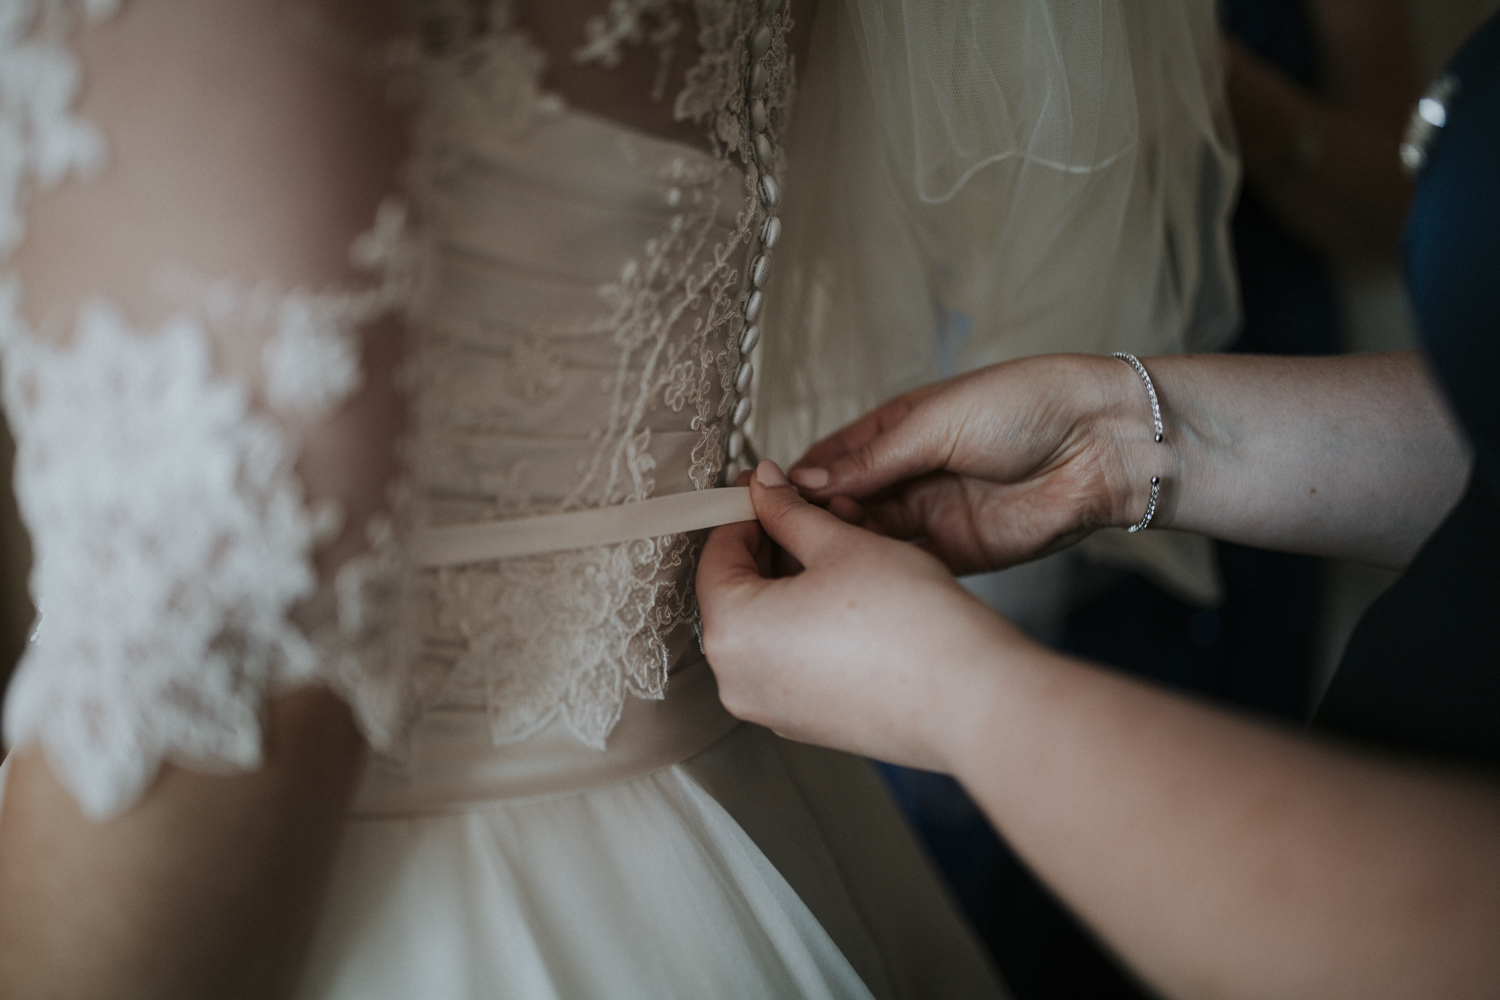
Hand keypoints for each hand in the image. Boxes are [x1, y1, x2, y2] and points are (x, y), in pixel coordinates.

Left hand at [697, 461, 1042, 771]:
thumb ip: (789, 511)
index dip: (743, 510)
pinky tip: (853, 598)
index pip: (716, 554)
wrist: (971, 700)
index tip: (766, 489)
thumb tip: (763, 488)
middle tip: (811, 513)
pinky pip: (791, 661)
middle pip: (739, 592)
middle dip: (774, 546)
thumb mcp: (841, 544)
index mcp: (731, 633)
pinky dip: (809, 624)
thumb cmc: (910, 625)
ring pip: (767, 626)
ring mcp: (772, 709)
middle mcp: (738, 680)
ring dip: (795, 582)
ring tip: (843, 550)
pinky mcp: (807, 723)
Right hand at [786, 354, 1155, 574]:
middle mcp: (907, 475)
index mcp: (896, 430)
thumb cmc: (1024, 407)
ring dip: (839, 550)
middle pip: (841, 506)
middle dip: (810, 522)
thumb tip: (808, 481)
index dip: (794, 482)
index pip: (829, 460)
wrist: (1102, 444)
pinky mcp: (956, 553)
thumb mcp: (936, 421)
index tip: (757, 503)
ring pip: (867, 541)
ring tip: (808, 561)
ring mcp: (930, 516)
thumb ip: (873, 459)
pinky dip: (877, 575)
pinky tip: (849, 582)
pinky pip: (905, 568)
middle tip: (780, 540)